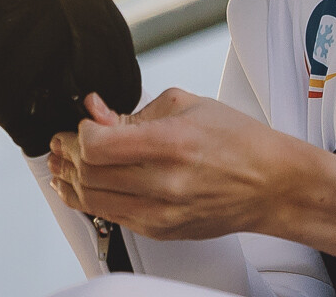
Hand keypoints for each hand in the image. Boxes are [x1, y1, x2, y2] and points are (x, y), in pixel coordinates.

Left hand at [47, 89, 307, 239]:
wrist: (271, 184)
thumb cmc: (238, 141)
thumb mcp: (188, 106)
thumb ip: (135, 110)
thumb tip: (95, 110)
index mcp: (173, 143)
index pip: (98, 146)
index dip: (79, 133)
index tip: (82, 124)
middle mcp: (165, 183)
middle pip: (89, 174)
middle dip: (68, 155)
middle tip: (64, 141)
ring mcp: (162, 213)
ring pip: (92, 201)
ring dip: (71, 181)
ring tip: (65, 165)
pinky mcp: (160, 230)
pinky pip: (111, 216)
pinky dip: (92, 200)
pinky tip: (86, 186)